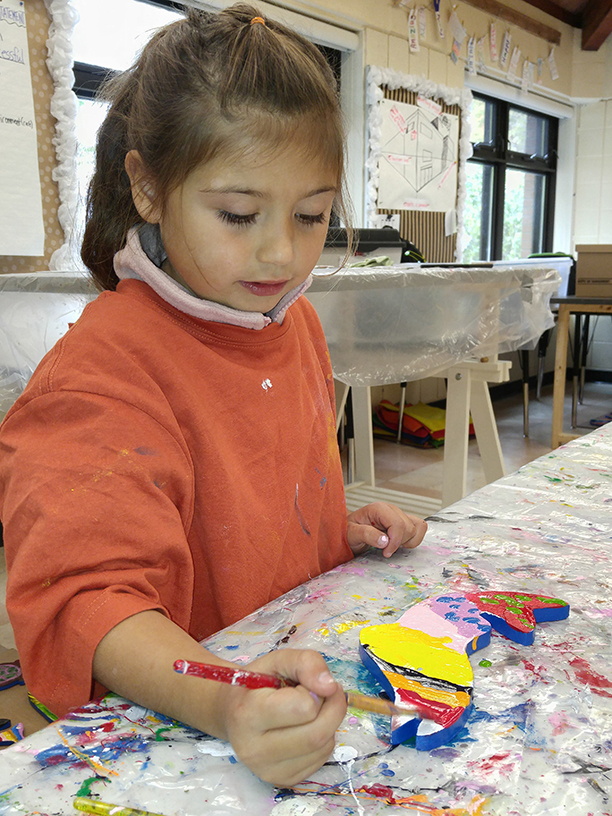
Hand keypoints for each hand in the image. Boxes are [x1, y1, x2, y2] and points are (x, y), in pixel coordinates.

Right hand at [222, 649, 346, 785]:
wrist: (232, 713)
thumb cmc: (257, 683)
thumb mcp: (278, 660)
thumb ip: (306, 662)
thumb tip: (330, 687)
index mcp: (248, 714)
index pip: (304, 708)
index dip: (312, 689)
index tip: (302, 684)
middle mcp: (254, 749)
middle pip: (317, 733)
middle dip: (332, 707)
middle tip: (325, 692)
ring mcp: (268, 770)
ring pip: (323, 747)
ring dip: (329, 722)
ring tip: (312, 709)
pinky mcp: (281, 781)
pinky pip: (321, 759)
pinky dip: (324, 739)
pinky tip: (307, 727)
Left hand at [346, 501, 426, 557]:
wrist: (349, 532)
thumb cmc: (350, 531)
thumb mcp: (352, 534)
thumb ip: (367, 535)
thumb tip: (385, 541)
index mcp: (378, 509)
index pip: (398, 524)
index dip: (395, 541)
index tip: (386, 552)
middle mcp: (391, 509)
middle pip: (409, 528)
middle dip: (399, 542)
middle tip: (385, 549)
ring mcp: (399, 515)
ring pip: (418, 527)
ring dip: (408, 540)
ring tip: (393, 545)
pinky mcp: (403, 521)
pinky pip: (420, 527)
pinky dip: (414, 538)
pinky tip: (400, 543)